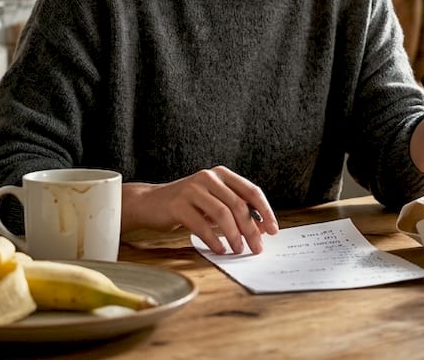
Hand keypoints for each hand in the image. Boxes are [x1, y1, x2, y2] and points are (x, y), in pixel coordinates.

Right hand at [121, 166, 278, 254]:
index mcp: (221, 174)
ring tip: (237, 250)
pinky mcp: (178, 204)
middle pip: (238, 205)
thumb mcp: (214, 203)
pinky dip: (213, 240)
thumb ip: (236, 211)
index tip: (273, 230)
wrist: (150, 202)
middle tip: (257, 248)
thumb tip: (262, 229)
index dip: (265, 211)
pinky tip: (219, 249)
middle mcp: (209, 177)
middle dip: (251, 229)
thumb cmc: (187, 205)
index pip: (251, 191)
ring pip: (222, 214)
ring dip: (234, 236)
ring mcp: (192, 189)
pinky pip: (201, 225)